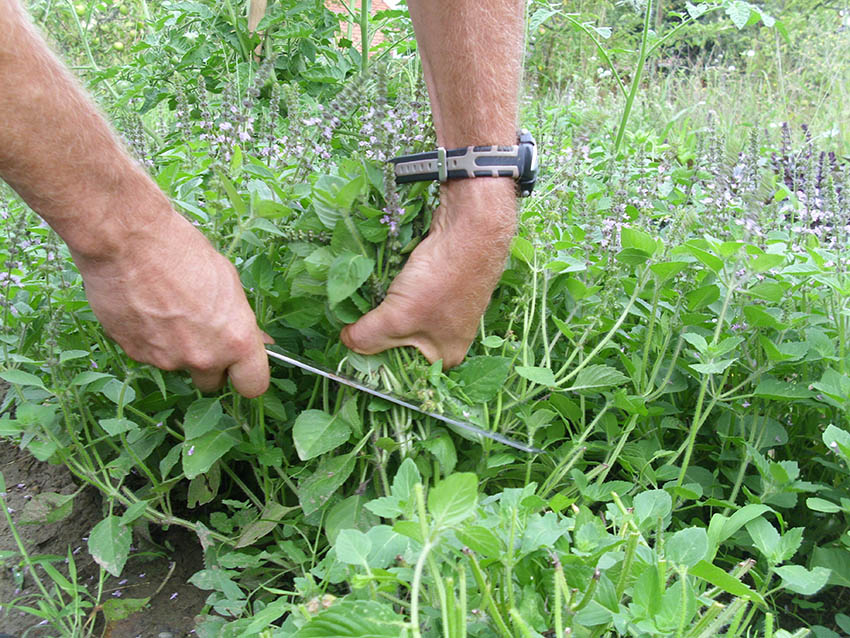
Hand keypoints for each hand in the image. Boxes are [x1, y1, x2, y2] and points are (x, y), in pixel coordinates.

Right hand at [74, 211, 270, 396]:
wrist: (127, 241)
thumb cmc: (183, 252)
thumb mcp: (228, 281)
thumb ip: (240, 320)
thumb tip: (257, 340)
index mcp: (235, 340)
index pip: (253, 385)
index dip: (248, 377)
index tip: (242, 368)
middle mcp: (203, 357)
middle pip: (212, 382)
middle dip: (210, 364)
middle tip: (202, 333)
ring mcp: (166, 359)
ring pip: (178, 366)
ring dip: (177, 348)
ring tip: (167, 308)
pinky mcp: (134, 354)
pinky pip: (149, 355)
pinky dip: (149, 339)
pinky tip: (145, 308)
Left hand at [341, 178, 515, 367]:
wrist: (470, 230)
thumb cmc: (441, 280)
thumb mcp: (397, 318)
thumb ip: (368, 336)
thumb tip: (347, 340)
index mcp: (444, 356)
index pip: (401, 372)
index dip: (374, 362)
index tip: (349, 350)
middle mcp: (445, 338)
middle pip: (399, 345)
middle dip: (375, 334)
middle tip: (349, 324)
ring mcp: (443, 311)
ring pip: (400, 320)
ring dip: (380, 312)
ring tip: (358, 305)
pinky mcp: (437, 287)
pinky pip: (406, 299)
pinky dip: (390, 294)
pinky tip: (377, 286)